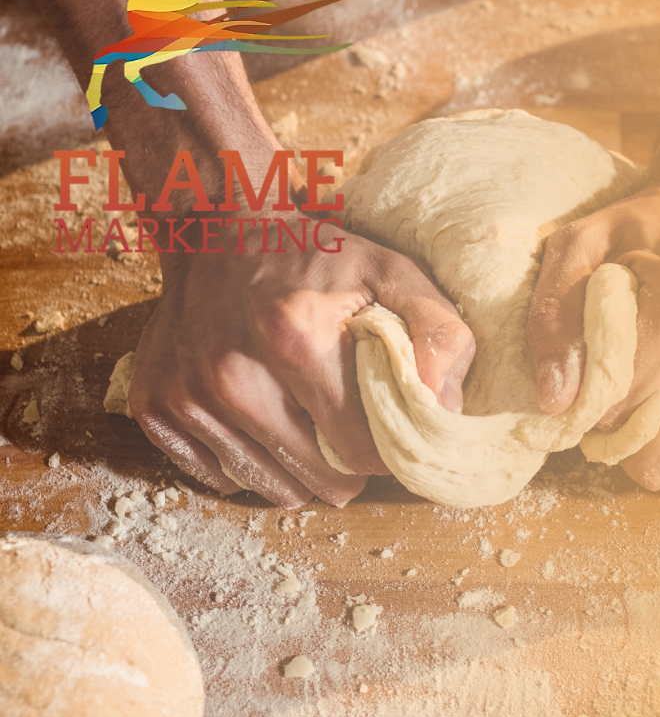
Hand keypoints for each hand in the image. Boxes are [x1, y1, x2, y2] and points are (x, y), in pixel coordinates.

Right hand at [127, 214, 474, 506]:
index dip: (382, 453)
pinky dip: (247, 463)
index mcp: (294, 340)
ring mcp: (186, 395)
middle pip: (315, 482)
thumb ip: (439, 333)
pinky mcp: (155, 407)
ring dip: (297, 470)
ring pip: (269, 489)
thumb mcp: (391, 272)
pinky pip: (219, 477)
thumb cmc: (313, 255)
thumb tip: (447, 409)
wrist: (215, 227)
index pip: (359, 453)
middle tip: (348, 429)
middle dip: (344, 467)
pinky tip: (261, 421)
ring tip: (306, 423)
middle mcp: (231, 375)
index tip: (386, 432)